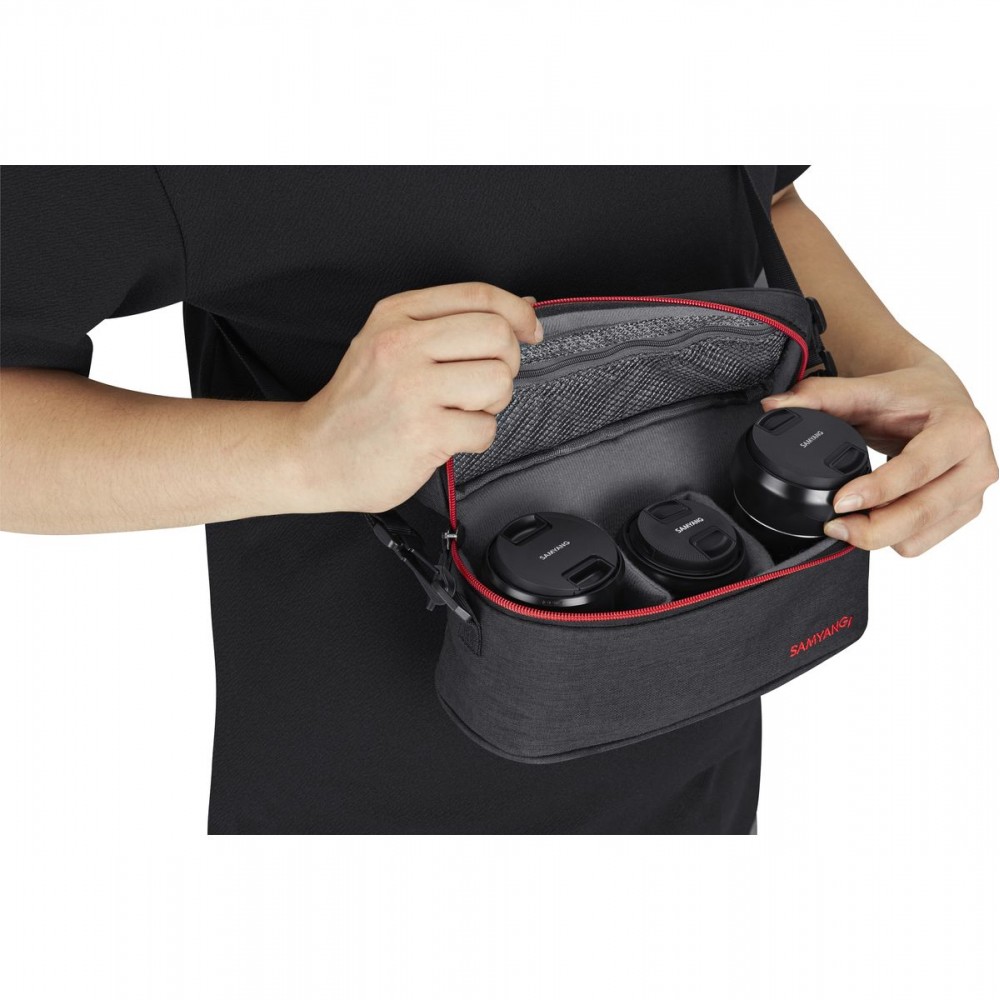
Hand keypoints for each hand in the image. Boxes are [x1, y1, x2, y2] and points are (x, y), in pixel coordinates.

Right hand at [290, 282, 540, 513]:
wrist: (314, 454)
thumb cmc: (360, 403)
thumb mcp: (389, 343)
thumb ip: (450, 322)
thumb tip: (522, 309)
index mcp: (396, 316)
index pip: (478, 296)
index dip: (517, 313)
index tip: (529, 332)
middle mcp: (402, 345)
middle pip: (498, 335)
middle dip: (505, 363)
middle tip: (482, 383)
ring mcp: (412, 389)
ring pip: (499, 381)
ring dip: (491, 403)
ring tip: (461, 410)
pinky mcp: (423, 432)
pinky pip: (485, 428)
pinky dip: (475, 437)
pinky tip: (447, 436)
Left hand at [761, 356, 997, 555]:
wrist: (943, 400)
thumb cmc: (911, 394)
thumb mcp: (868, 388)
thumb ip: (820, 395)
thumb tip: (772, 405)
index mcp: (960, 428)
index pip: (918, 468)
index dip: (878, 490)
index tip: (839, 502)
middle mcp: (977, 464)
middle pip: (921, 513)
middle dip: (871, 527)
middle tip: (832, 524)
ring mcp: (973, 494)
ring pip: (919, 536)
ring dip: (878, 535)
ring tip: (848, 518)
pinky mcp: (963, 514)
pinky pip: (921, 544)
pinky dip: (892, 538)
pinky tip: (874, 517)